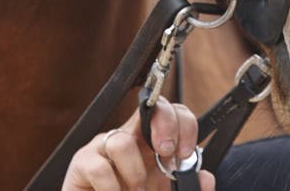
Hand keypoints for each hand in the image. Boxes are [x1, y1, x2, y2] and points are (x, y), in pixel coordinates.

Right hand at [62, 97, 214, 189]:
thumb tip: (207, 178)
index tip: (185, 153)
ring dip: (134, 174)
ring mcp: (103, 147)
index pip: (173, 113)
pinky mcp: (82, 163)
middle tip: (166, 155)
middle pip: (150, 107)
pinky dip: (112, 189)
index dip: (183, 124)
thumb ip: (186, 190)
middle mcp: (129, 138)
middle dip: (164, 124)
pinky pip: (100, 167)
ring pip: (121, 140)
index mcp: (152, 144)